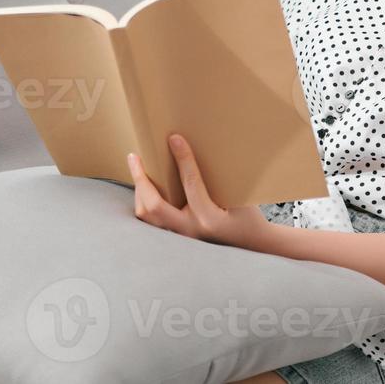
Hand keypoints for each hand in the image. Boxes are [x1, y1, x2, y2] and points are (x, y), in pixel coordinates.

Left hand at [126, 134, 271, 250]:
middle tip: (134, 156)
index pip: (192, 184)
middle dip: (140, 179)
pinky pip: (150, 220)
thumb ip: (218, 179)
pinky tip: (145, 188)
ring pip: (147, 215)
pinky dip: (144, 202)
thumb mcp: (240, 197)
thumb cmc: (247, 217)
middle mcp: (190, 230)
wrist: (250, 245)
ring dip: (140, 191)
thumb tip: (194, 152)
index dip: (183, 159)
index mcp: (210, 218)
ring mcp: (180, 237)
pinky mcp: (175, 237)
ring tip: (138, 170)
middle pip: (154, 206)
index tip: (175, 139)